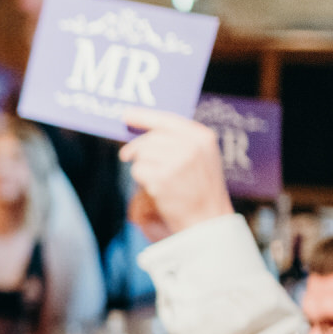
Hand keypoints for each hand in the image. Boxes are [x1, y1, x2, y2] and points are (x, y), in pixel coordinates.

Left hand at [120, 108, 231, 235]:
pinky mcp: (163, 178)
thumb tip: (142, 134)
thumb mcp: (200, 157)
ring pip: (140, 155)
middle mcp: (191, 146)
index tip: (126, 114)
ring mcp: (177, 161)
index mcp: (201, 137)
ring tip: (160, 179)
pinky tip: (158, 188)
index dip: (144, 117)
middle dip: (136, 149)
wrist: (208, 218)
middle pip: (149, 139)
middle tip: (128, 157)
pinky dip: (142, 179)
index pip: (167, 120)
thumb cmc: (200, 188)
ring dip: (143, 167)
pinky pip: (138, 170)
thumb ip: (178, 141)